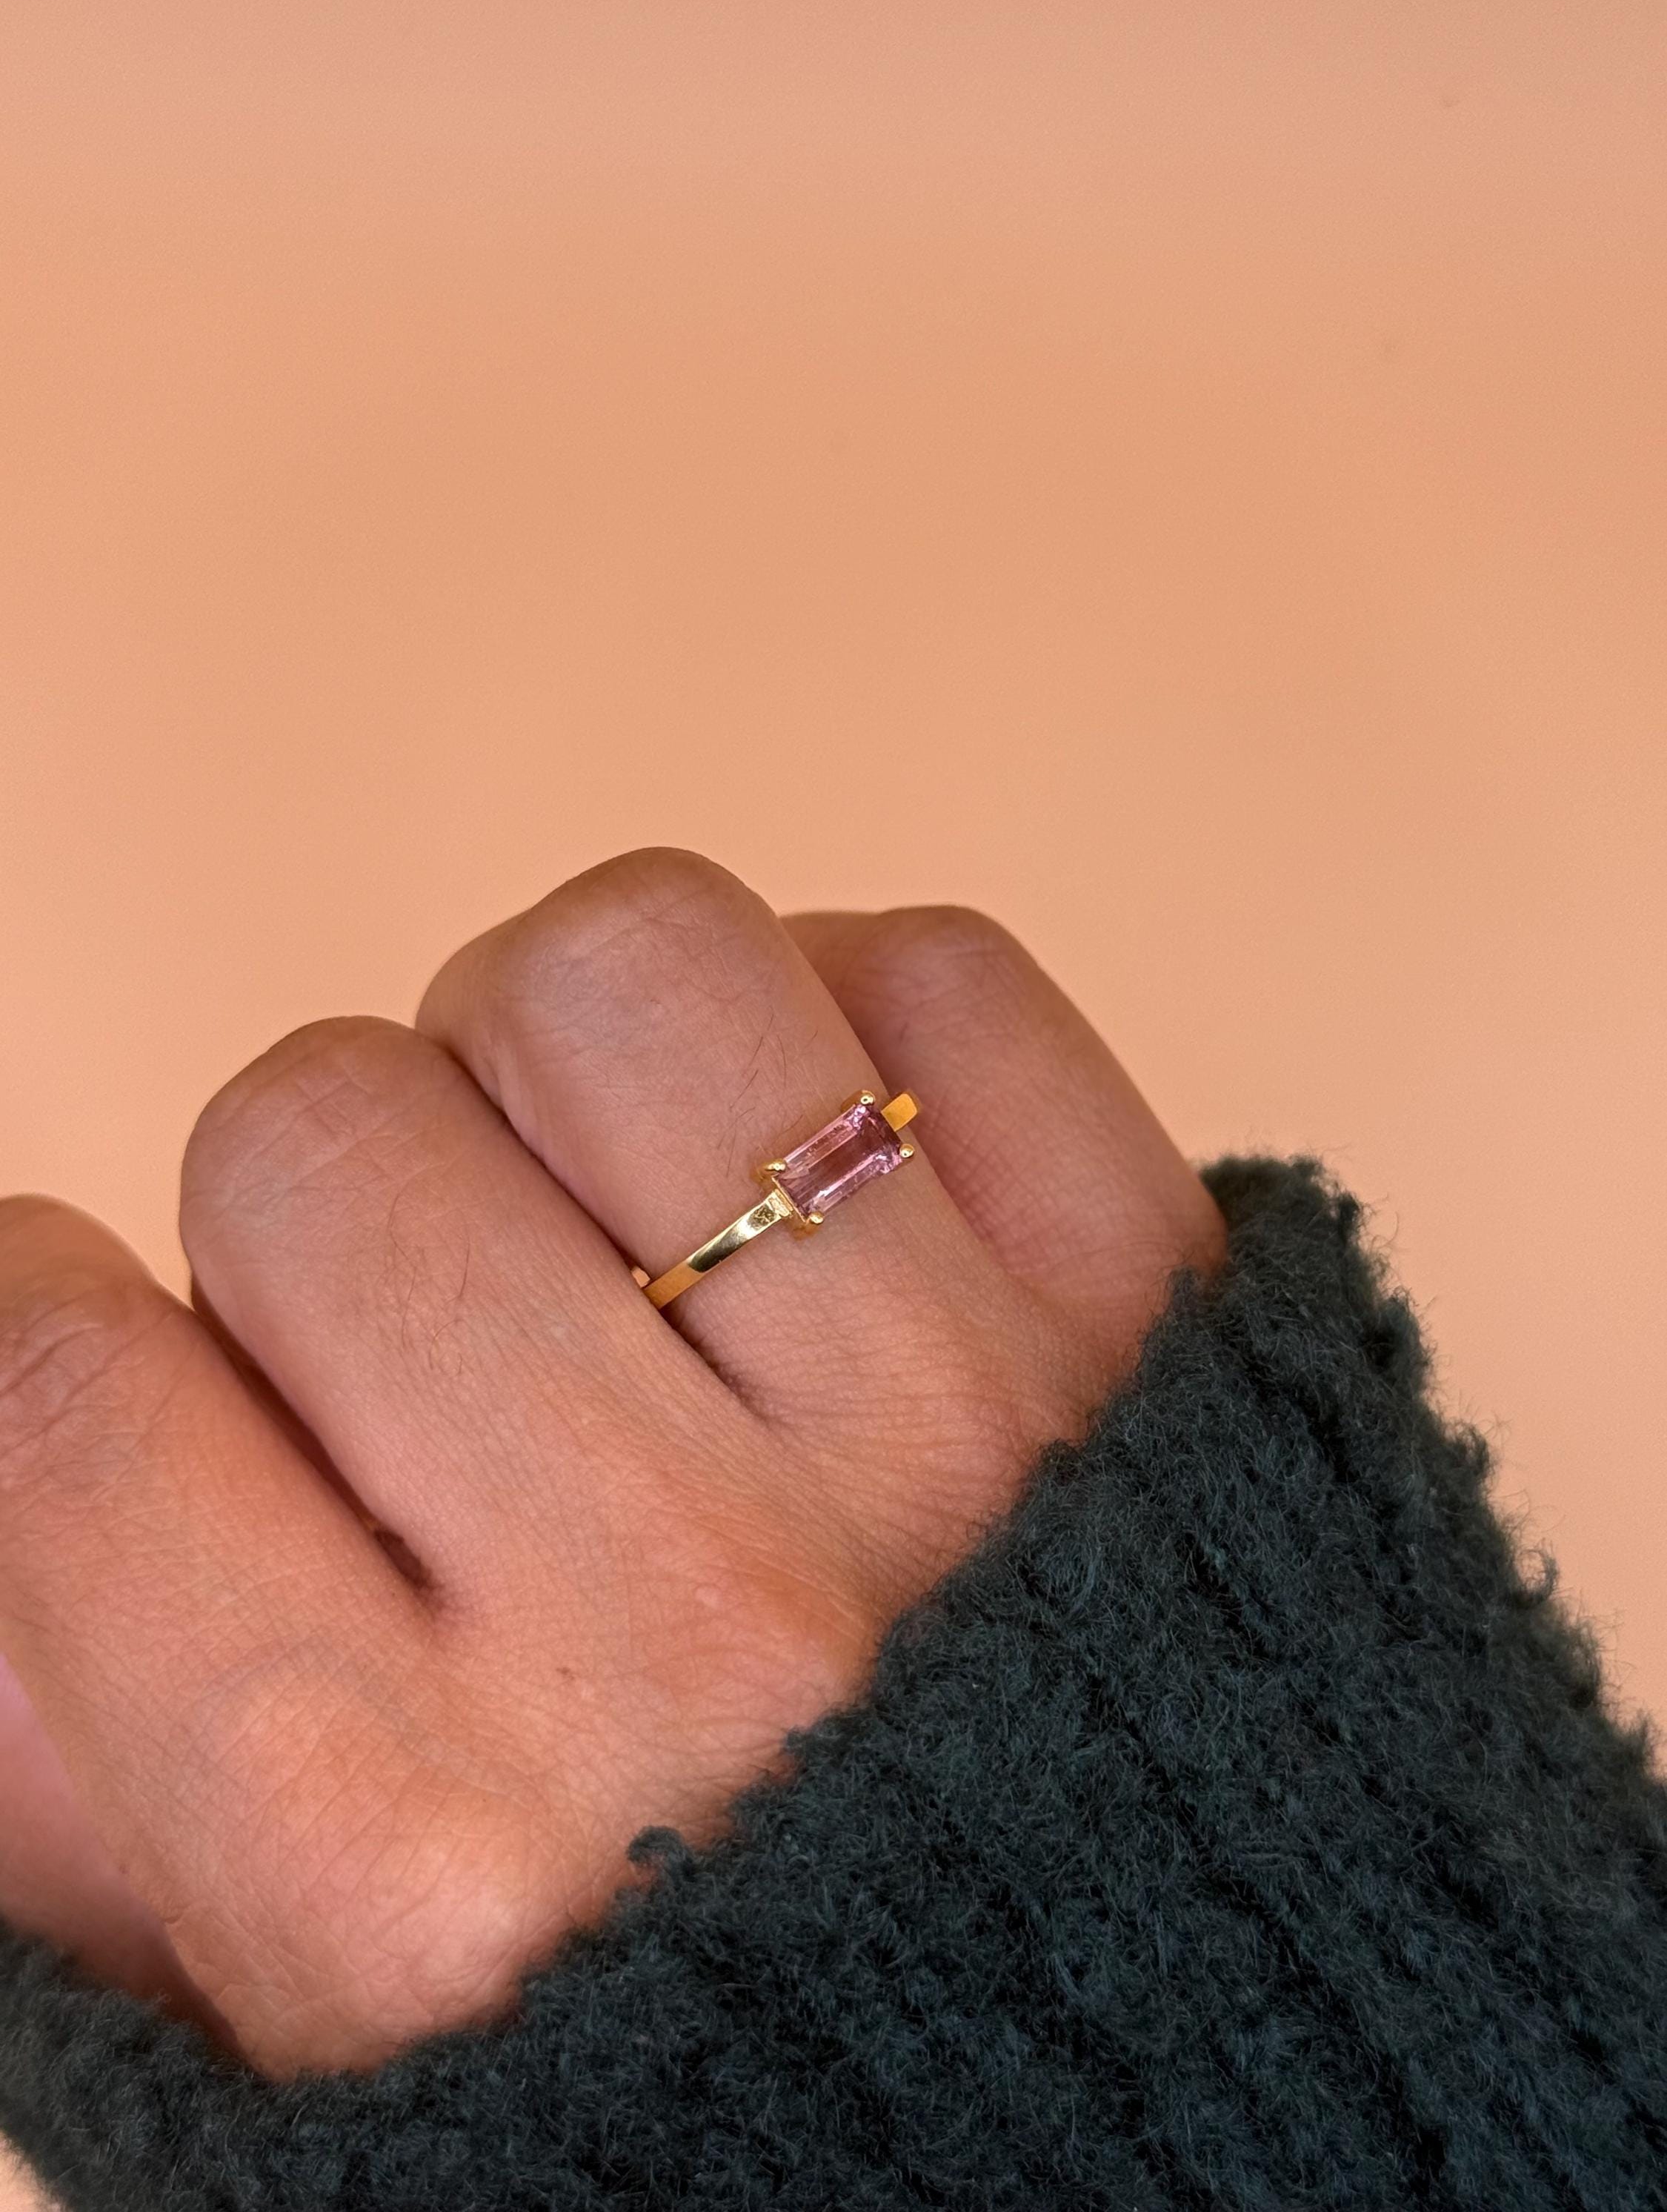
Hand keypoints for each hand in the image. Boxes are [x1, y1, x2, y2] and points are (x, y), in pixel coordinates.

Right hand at [0, 851, 1222, 2076]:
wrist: (1156, 2059)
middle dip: (324, 1216)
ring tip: (609, 1208)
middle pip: (316, 1133)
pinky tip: (812, 1183)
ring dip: (552, 1052)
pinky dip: (836, 1022)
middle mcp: (687, 1627)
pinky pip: (930, 970)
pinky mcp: (1156, 1304)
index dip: (39, 1312)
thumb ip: (75, 1777)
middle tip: (433, 1342)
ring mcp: (955, 1433)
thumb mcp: (320, 2034)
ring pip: (612, 969)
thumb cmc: (715, 2036)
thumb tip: (7, 1399)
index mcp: (410, 1865)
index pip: (56, 1395)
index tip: (115, 1343)